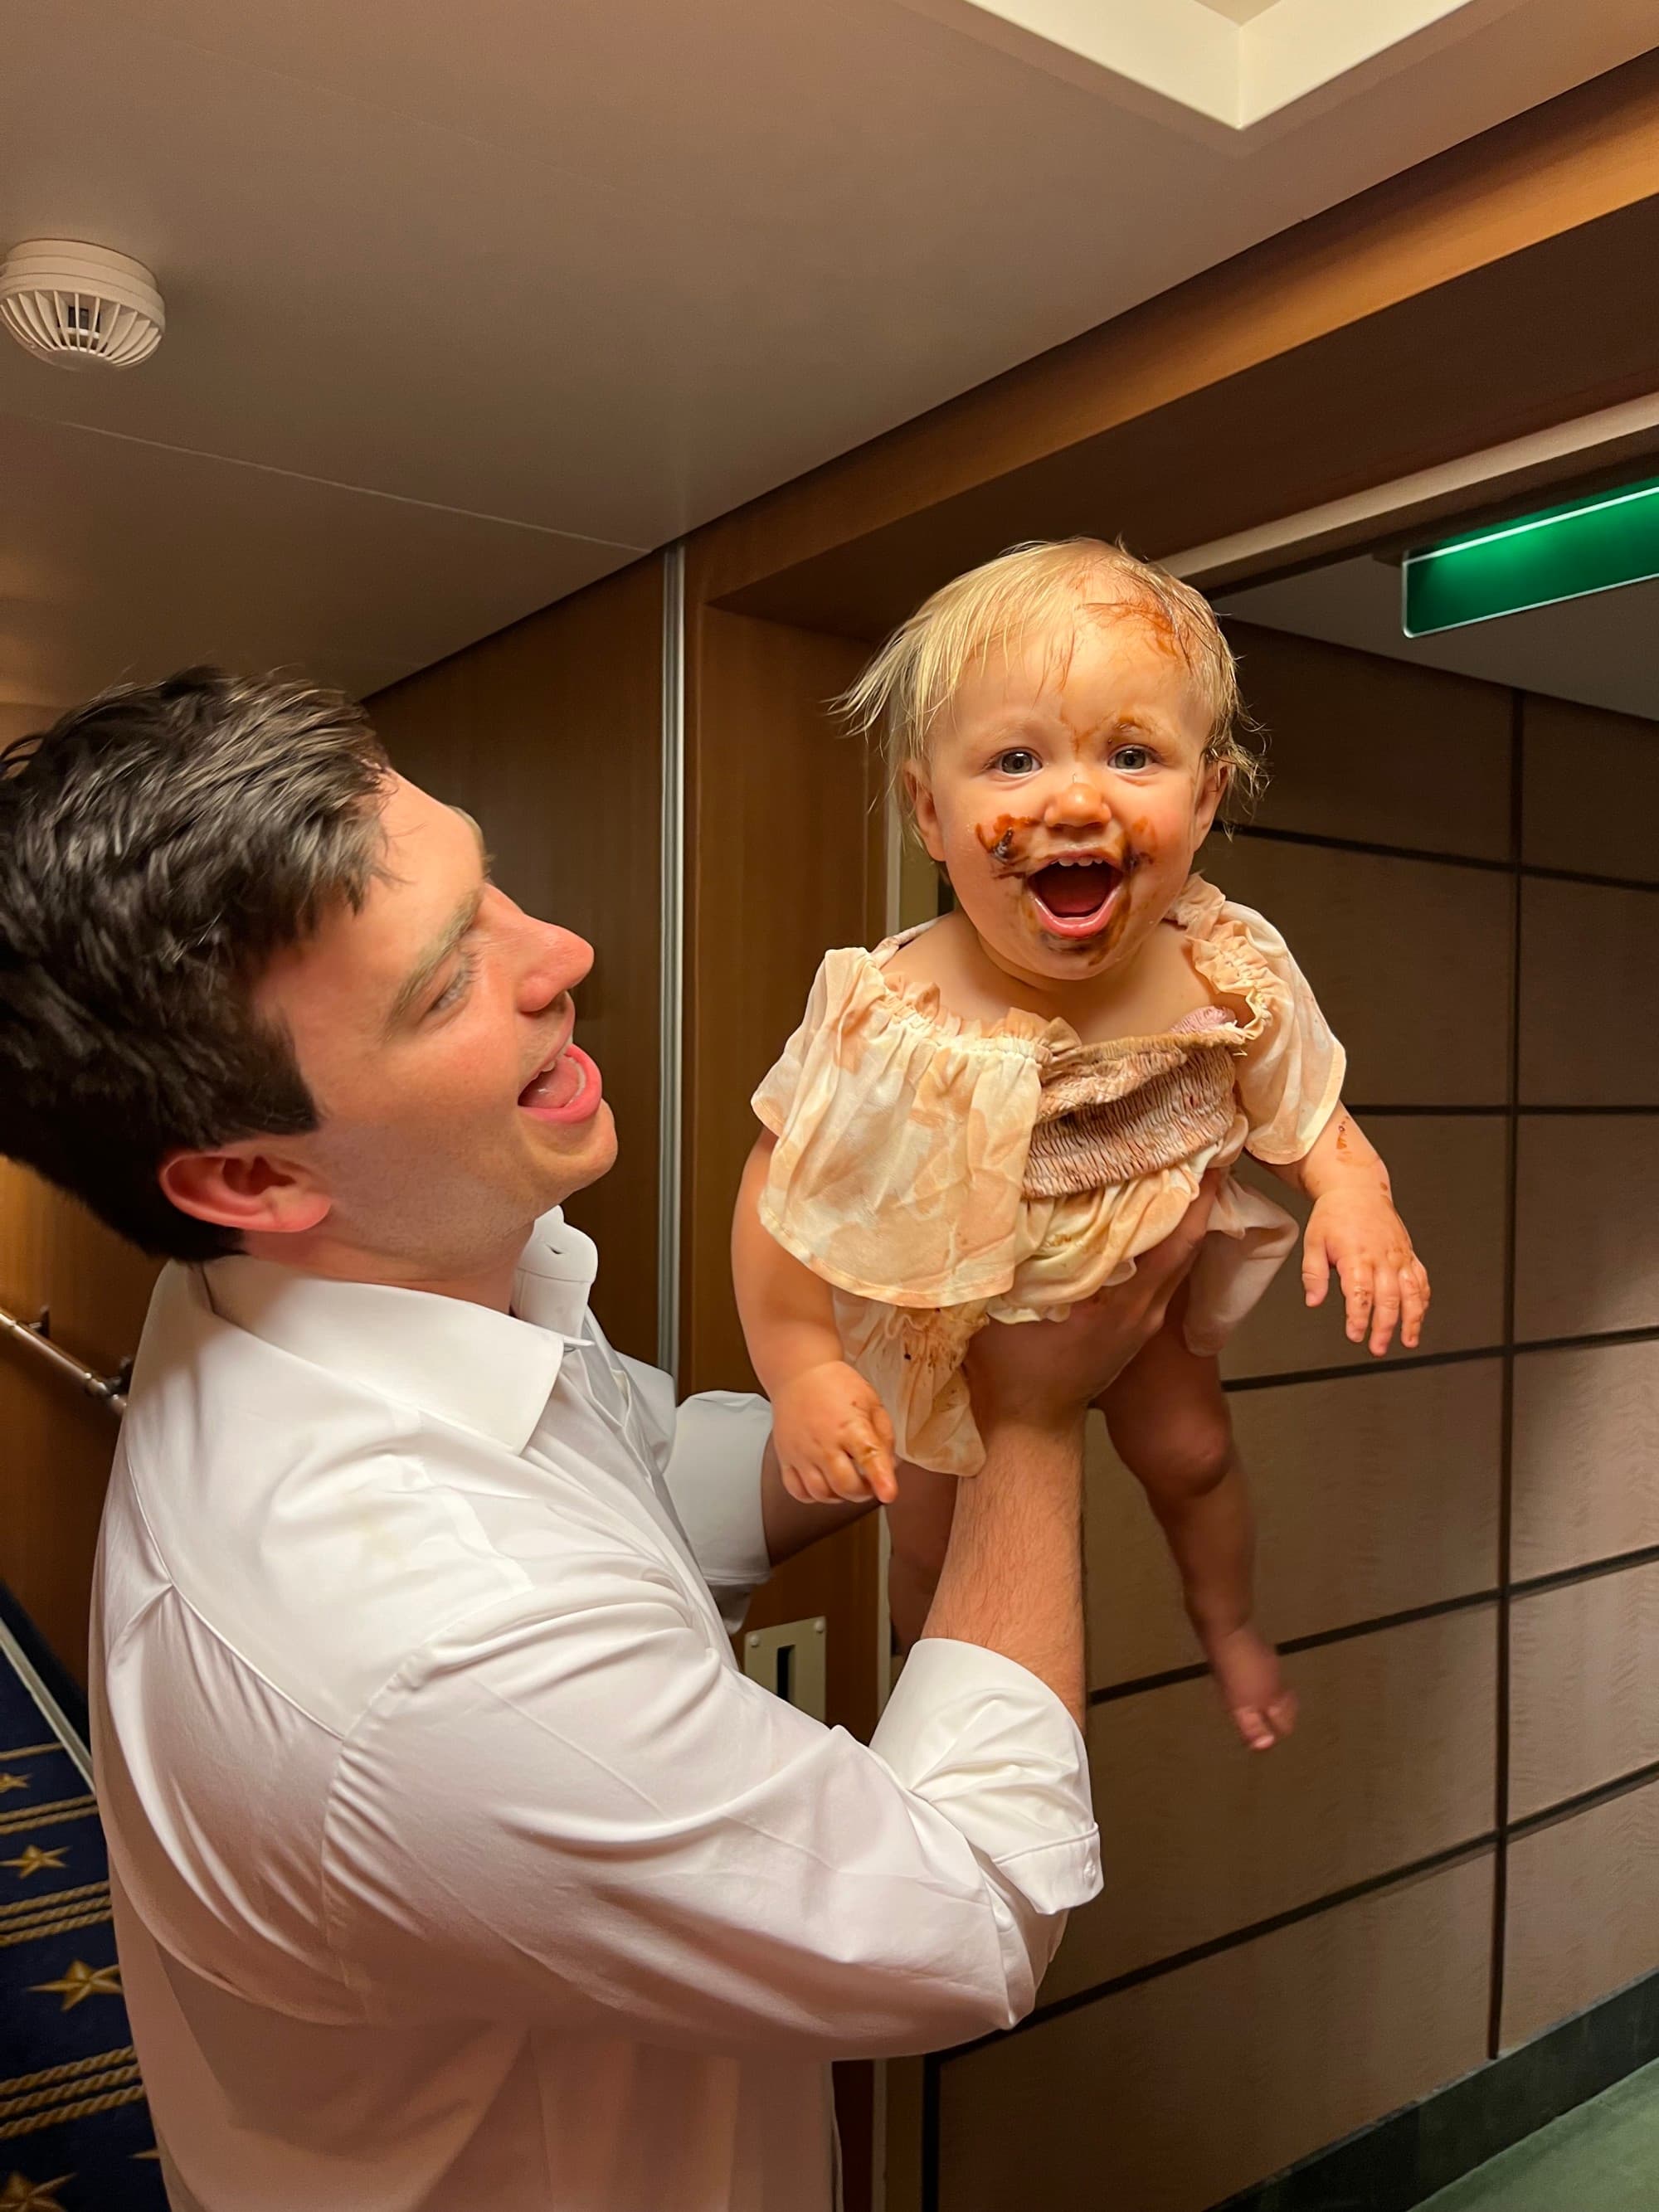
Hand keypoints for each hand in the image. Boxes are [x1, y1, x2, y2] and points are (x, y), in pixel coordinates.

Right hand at [772, 1360, 897, 1505]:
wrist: (799, 1372)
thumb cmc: (836, 1385)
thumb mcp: (872, 1403)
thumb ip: (884, 1437)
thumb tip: (890, 1467)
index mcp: (850, 1425)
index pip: (869, 1457)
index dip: (881, 1479)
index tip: (889, 1494)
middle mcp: (824, 1442)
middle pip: (845, 1485)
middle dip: (863, 1492)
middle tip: (869, 1483)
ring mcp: (802, 1452)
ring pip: (821, 1493)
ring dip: (840, 1496)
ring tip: (847, 1483)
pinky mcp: (786, 1457)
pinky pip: (797, 1490)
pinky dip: (813, 1496)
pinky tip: (824, 1484)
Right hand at [967, 1169, 1222, 1432]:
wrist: (1027, 1429)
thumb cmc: (1012, 1372)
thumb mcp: (1005, 1309)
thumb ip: (1014, 1259)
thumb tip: (1007, 1204)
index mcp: (1125, 1299)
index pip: (1177, 1236)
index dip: (1196, 1189)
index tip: (1208, 1143)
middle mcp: (1147, 1307)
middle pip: (1186, 1238)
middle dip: (1195, 1188)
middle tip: (1198, 1136)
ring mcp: (1145, 1319)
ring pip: (1177, 1254)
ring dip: (1180, 1213)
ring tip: (1178, 1162)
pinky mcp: (1136, 1325)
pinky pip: (1161, 1270)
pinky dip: (1163, 1238)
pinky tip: (1145, 1212)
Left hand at [1302, 1189, 1429, 1354]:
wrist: (1358, 1189)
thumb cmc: (1335, 1214)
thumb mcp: (1313, 1241)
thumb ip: (1313, 1274)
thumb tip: (1313, 1300)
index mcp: (1356, 1255)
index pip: (1361, 1294)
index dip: (1359, 1317)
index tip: (1355, 1334)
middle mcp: (1382, 1257)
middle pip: (1389, 1299)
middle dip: (1384, 1327)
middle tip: (1377, 1347)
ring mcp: (1399, 1257)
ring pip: (1412, 1292)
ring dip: (1412, 1319)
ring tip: (1408, 1341)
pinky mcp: (1408, 1254)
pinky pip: (1421, 1280)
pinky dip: (1423, 1300)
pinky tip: (1419, 1316)